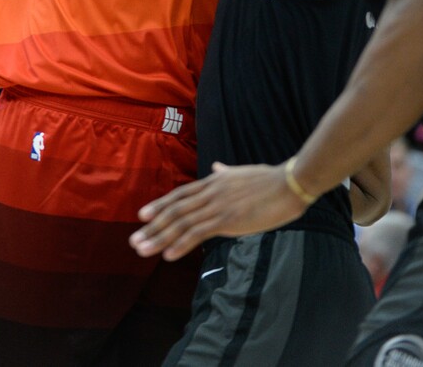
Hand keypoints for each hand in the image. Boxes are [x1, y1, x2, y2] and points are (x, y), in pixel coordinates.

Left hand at [129, 161, 305, 260]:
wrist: (289, 183)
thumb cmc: (269, 180)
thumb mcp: (241, 173)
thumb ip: (225, 172)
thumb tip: (217, 166)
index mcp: (214, 182)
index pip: (180, 194)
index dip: (160, 205)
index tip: (142, 215)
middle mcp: (211, 192)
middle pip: (175, 210)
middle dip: (153, 226)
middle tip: (134, 240)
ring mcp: (218, 206)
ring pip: (182, 223)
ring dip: (160, 238)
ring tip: (143, 250)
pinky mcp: (228, 220)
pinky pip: (199, 233)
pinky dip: (182, 244)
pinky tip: (169, 255)